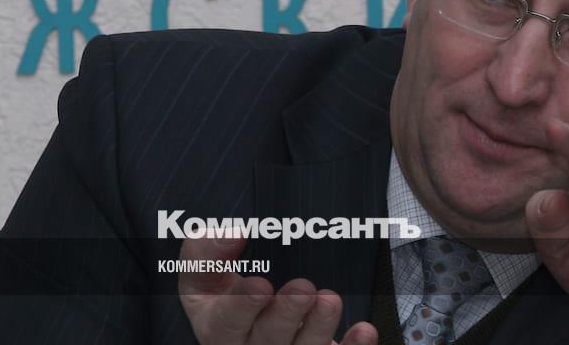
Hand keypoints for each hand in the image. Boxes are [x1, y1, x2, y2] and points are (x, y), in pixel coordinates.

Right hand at [178, 235, 377, 344]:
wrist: (248, 319)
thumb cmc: (223, 293)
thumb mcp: (203, 273)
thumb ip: (206, 252)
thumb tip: (232, 234)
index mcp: (217, 329)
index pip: (225, 323)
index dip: (242, 306)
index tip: (260, 285)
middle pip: (267, 341)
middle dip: (286, 316)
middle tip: (303, 289)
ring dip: (319, 328)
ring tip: (330, 300)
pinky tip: (364, 330)